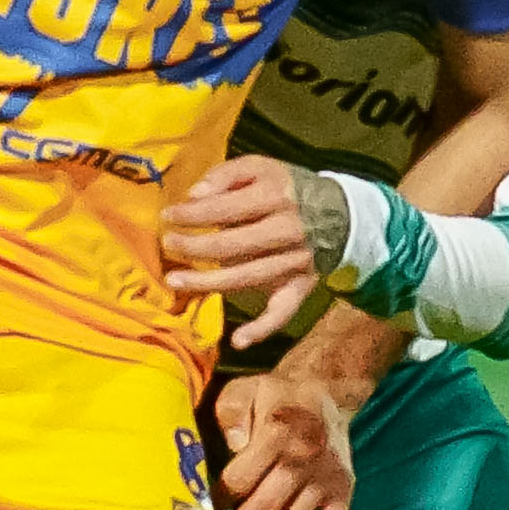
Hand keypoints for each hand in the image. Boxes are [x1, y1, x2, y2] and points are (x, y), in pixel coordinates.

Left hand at [163, 154, 346, 347]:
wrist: (341, 213)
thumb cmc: (287, 189)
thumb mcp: (260, 167)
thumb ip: (226, 175)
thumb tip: (194, 195)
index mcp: (276, 197)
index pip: (224, 209)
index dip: (191, 215)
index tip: (168, 216)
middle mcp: (287, 230)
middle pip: (230, 246)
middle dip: (193, 248)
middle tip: (168, 245)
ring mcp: (295, 262)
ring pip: (245, 278)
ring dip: (206, 284)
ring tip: (174, 281)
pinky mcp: (301, 286)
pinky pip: (283, 312)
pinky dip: (262, 329)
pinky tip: (238, 341)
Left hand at [212, 370, 357, 509]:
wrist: (326, 392)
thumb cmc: (273, 396)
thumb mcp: (245, 389)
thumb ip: (233, 414)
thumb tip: (236, 446)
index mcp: (277, 434)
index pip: (241, 479)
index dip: (218, 503)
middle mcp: (304, 460)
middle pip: (263, 507)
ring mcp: (325, 480)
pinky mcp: (342, 492)